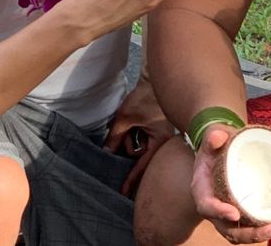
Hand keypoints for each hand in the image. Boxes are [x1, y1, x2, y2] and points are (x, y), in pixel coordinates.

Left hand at [104, 75, 174, 195]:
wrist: (154, 77)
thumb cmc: (144, 97)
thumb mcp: (125, 118)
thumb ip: (115, 138)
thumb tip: (106, 153)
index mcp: (161, 141)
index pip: (142, 165)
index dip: (131, 178)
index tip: (124, 192)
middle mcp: (164, 141)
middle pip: (138, 154)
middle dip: (128, 142)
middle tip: (127, 128)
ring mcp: (161, 134)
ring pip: (139, 145)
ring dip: (130, 136)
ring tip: (132, 120)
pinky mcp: (157, 128)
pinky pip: (142, 138)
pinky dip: (135, 132)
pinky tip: (135, 120)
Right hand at [191, 125, 270, 242]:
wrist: (220, 156)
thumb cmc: (215, 150)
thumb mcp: (212, 141)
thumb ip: (213, 138)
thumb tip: (219, 135)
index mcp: (204, 192)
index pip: (208, 207)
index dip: (220, 212)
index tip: (235, 214)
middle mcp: (217, 210)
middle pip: (231, 231)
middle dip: (252, 234)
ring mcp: (233, 216)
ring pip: (247, 233)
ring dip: (268, 233)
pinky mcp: (248, 215)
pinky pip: (261, 224)